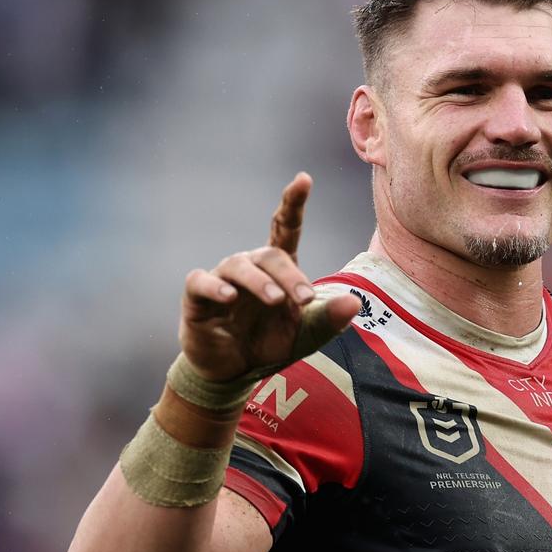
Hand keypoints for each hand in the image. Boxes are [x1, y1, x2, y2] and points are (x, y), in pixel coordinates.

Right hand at [178, 173, 359, 382]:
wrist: (235, 372)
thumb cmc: (271, 343)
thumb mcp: (305, 335)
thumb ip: (328, 319)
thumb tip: (354, 302)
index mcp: (279, 269)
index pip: (285, 228)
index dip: (293, 203)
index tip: (303, 179)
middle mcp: (251, 266)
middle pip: (270, 255)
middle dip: (290, 275)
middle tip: (306, 300)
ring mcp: (222, 279)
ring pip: (239, 265)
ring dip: (260, 282)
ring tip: (275, 300)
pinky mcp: (197, 297)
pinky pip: (201, 282)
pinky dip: (215, 287)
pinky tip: (229, 296)